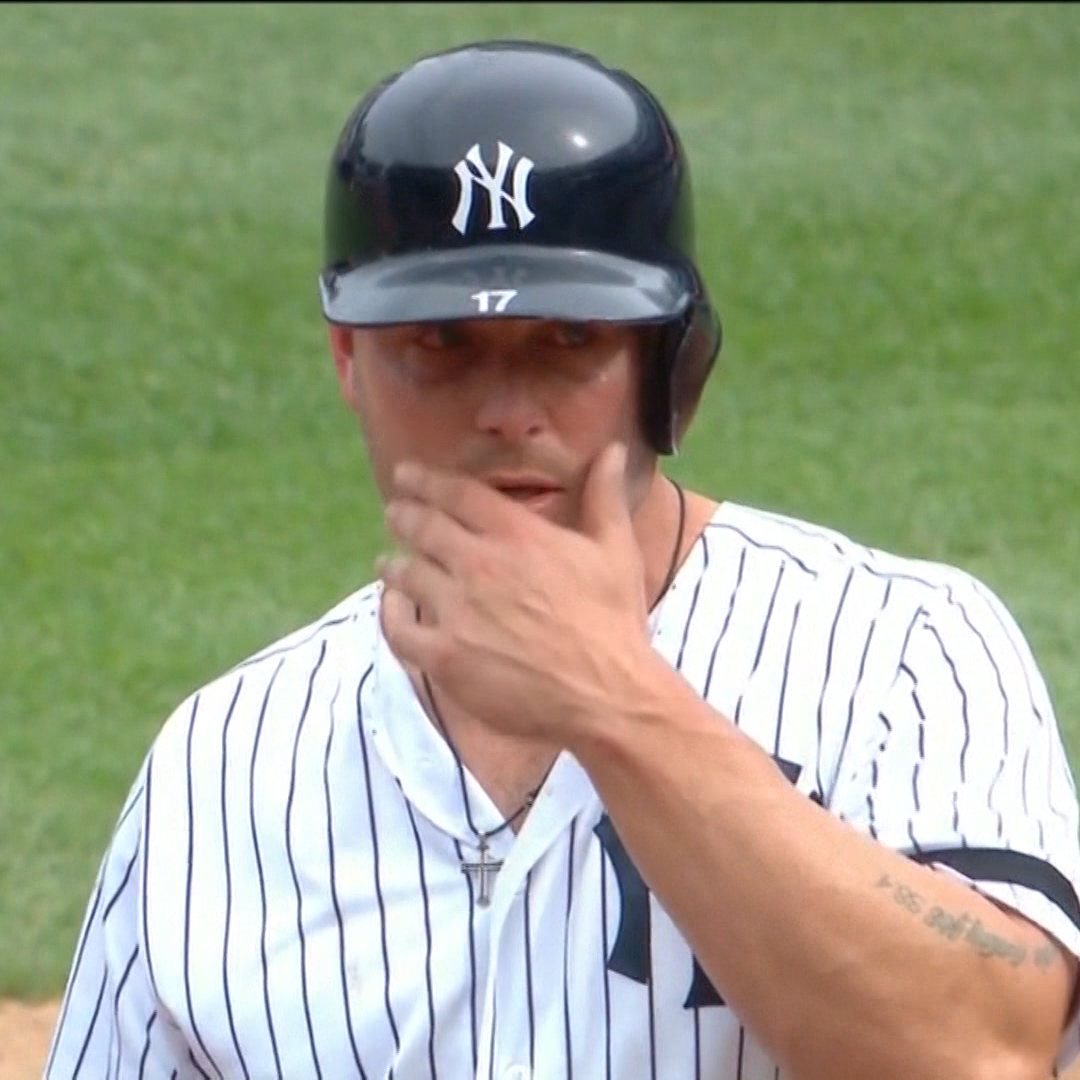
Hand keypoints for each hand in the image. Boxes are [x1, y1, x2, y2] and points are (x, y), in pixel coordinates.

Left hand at [378, 442, 656, 742]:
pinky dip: (390, 612)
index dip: (425, 480)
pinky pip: (399, 627)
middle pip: (422, 527)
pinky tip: (392, 606)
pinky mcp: (444, 656)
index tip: (406, 475)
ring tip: (388, 563)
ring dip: (394, 564)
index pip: (456, 494)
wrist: (606, 693)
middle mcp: (479, 564)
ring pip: (407, 574)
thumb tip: (613, 449)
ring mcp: (457, 611)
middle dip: (403, 516)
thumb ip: (604, 496)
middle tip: (394, 513)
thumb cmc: (613, 621)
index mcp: (518, 534)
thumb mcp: (616, 550)